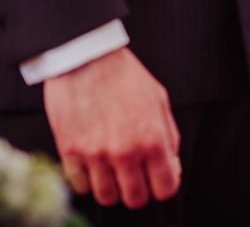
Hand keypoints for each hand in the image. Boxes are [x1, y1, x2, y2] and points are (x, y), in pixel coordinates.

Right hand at [44, 47, 180, 209]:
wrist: (87, 58)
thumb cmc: (125, 76)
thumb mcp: (159, 100)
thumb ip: (169, 135)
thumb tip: (172, 164)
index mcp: (153, 139)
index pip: (166, 188)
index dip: (164, 185)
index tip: (159, 179)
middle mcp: (125, 152)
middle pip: (136, 199)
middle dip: (139, 190)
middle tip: (136, 176)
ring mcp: (96, 154)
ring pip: (107, 197)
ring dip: (113, 187)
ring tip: (113, 170)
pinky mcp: (70, 151)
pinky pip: (80, 186)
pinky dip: (88, 180)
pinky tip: (93, 164)